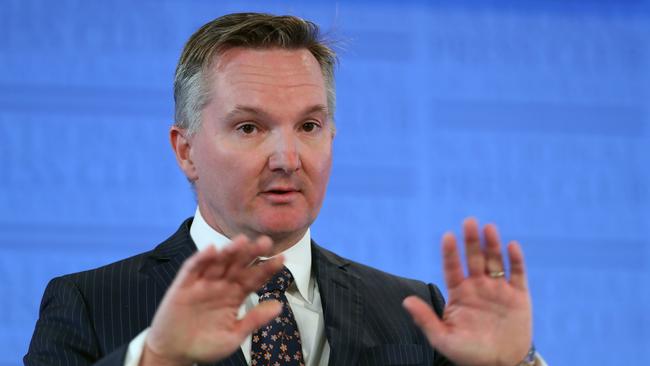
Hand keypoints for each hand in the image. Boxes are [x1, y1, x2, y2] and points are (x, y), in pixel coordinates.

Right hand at [141, 235, 283, 365]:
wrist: (173, 353)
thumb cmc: (205, 345)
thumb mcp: (234, 336)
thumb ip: (254, 319)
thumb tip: (279, 306)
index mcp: (235, 295)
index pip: (254, 278)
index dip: (267, 268)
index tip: (281, 259)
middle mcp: (221, 284)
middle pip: (238, 265)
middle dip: (251, 253)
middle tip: (266, 242)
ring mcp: (202, 283)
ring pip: (218, 262)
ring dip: (229, 251)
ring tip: (242, 241)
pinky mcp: (183, 285)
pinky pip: (192, 269)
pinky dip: (201, 259)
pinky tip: (212, 250)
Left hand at [403, 218, 531, 365]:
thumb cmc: (468, 353)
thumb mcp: (443, 339)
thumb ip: (426, 319)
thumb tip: (405, 301)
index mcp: (459, 293)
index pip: (452, 268)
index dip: (450, 253)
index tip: (447, 237)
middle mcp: (478, 286)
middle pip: (474, 258)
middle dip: (471, 241)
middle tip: (469, 222)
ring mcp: (498, 289)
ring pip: (495, 261)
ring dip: (492, 245)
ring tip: (488, 228)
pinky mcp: (519, 295)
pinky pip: (518, 274)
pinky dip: (515, 260)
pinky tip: (511, 246)